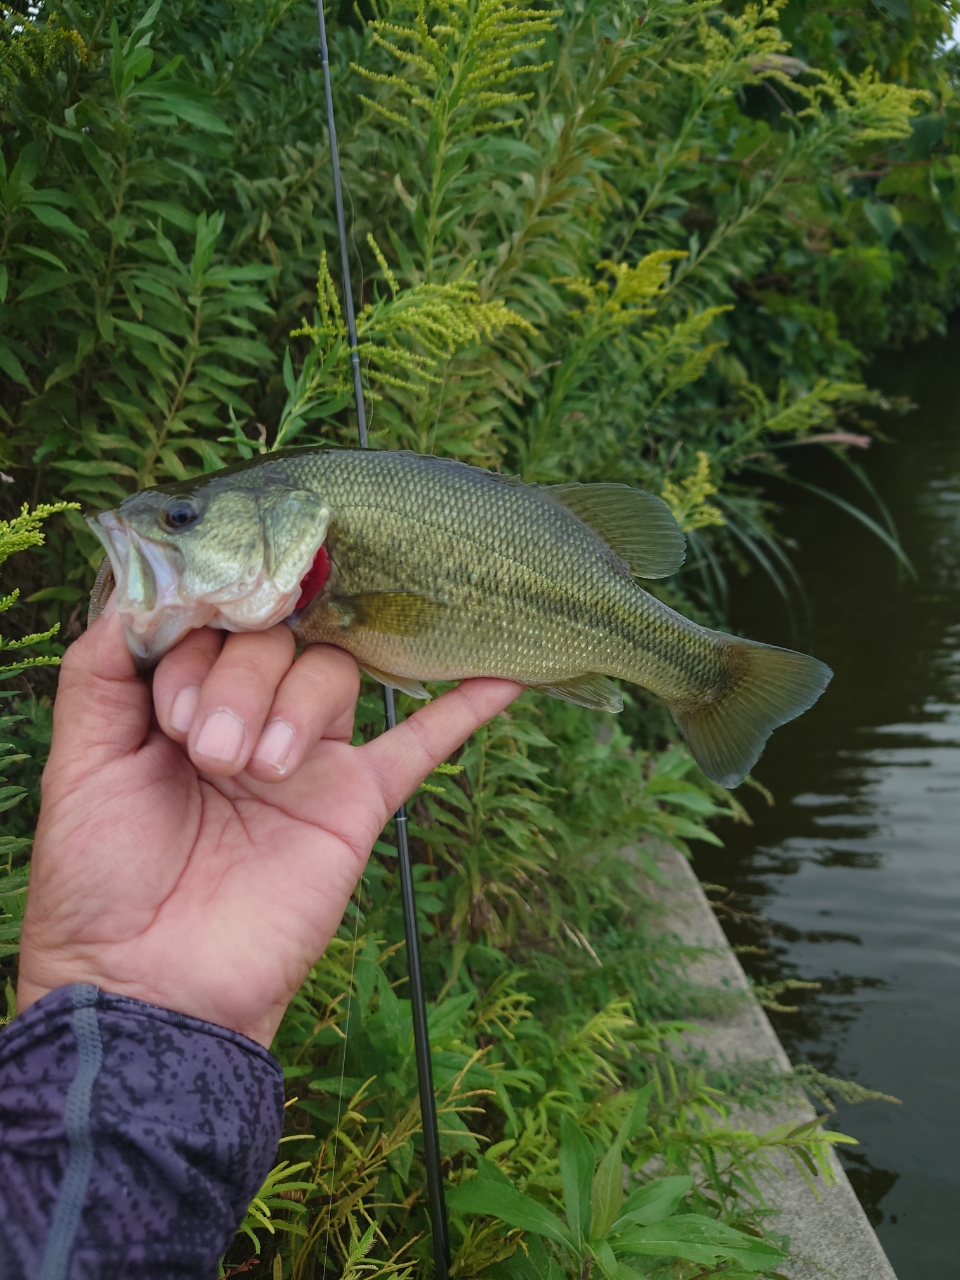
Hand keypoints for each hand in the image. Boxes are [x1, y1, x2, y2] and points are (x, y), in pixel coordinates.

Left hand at [16, 610, 521, 1045]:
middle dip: (239, 682)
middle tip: (208, 754)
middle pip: (276, 642)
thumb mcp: (80, 763)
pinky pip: (421, 745)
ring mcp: (308, 759)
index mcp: (184, 702)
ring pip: (332, 675)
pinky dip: (461, 709)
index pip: (213, 624)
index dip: (197, 644)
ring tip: (259, 772)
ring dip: (295, 706)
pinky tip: (501, 674)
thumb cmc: (100, 881)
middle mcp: (249, 717)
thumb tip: (138, 584)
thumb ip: (101, 670)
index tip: (171, 707)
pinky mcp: (356, 803)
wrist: (153, 987)